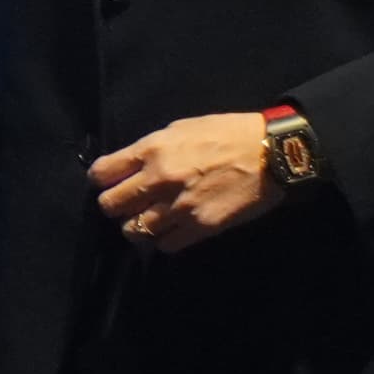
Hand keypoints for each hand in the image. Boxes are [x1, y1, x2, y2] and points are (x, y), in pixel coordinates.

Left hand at [91, 114, 280, 251]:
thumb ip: (151, 149)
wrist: (273, 152)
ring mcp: (179, 206)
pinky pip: (166, 245)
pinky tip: (172, 230)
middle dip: (114, 205)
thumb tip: (130, 165)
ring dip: (137, 226)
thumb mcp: (181, 128)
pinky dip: (164, 240)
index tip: (109, 182)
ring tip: (148, 219)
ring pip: (134, 230)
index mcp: (152, 150)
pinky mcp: (201, 227)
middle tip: (128, 203)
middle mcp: (159, 179)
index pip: (101, 173)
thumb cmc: (228, 133)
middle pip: (110, 205)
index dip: (101, 179)